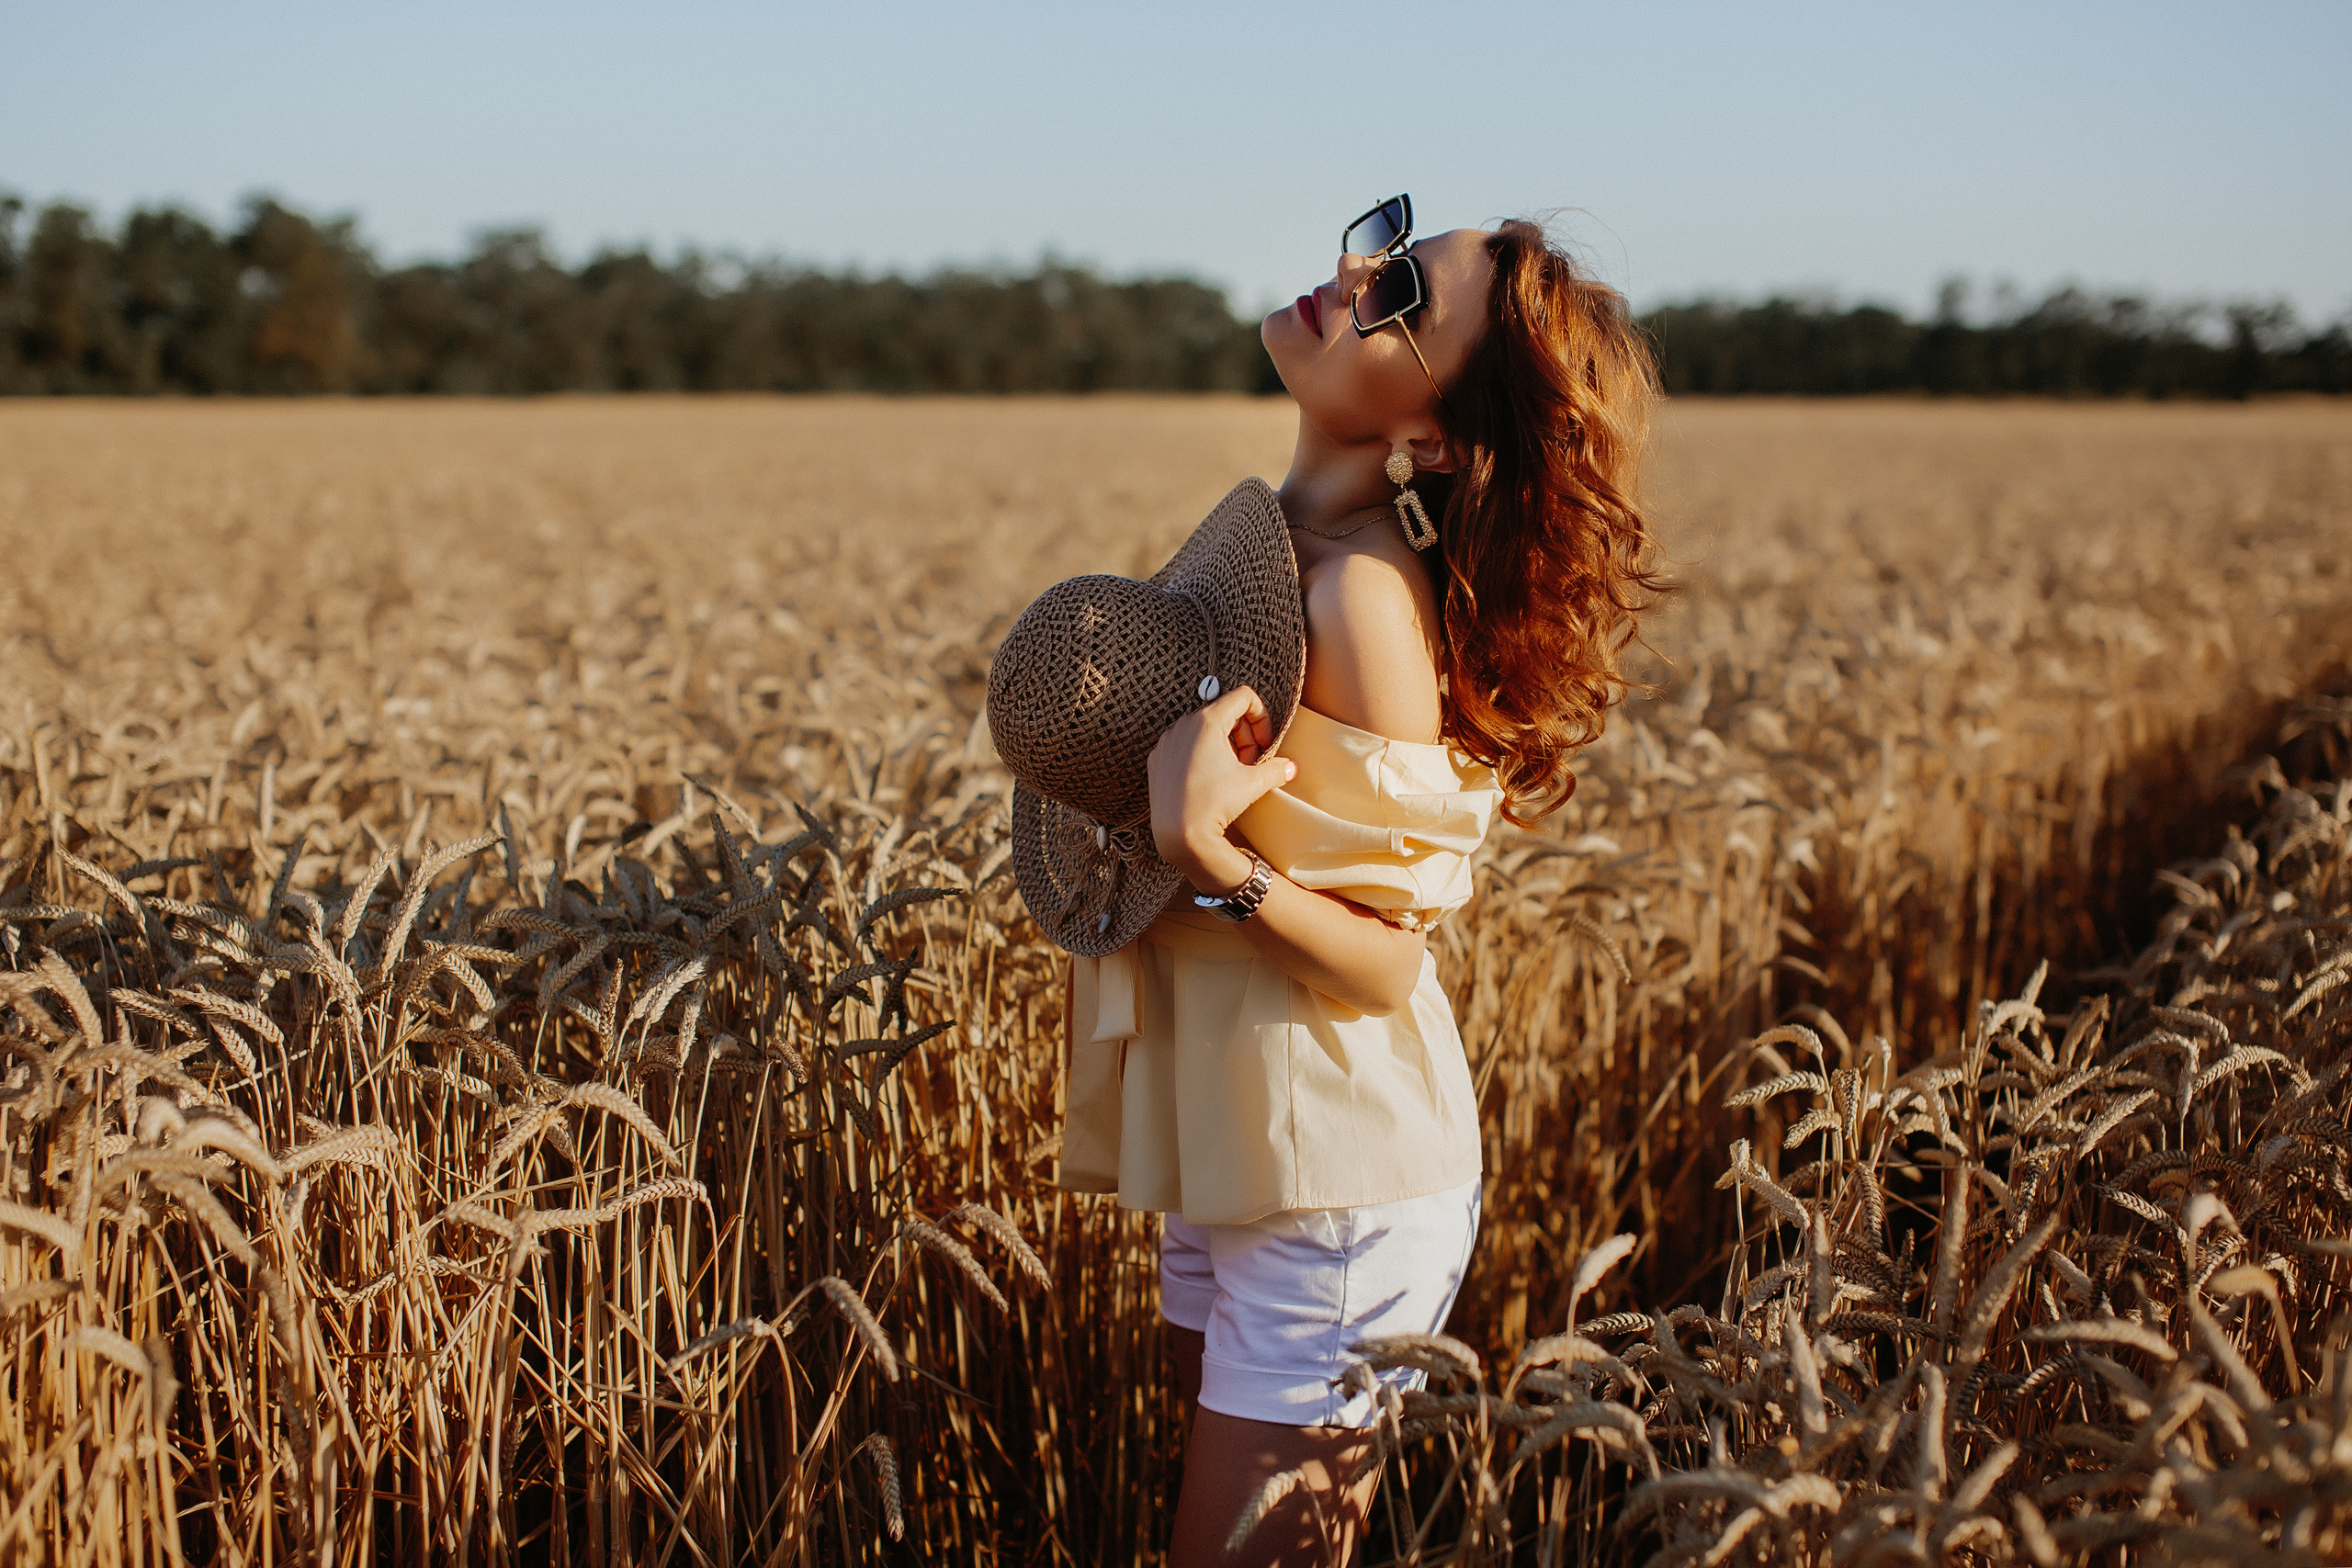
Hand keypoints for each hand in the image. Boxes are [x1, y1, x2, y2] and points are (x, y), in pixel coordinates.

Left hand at [1146, 686, 1294, 891]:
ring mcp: (1167, 741)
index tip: (1264, 744)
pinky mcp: (1158, 759)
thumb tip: (1290, 767)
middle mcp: (1183, 724)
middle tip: (1251, 763)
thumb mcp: (1253, 784)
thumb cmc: (1214, 804)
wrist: (1177, 834)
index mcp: (1207, 721)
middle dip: (1244, 735)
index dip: (1261, 717)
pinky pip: (1184, 746)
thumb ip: (1276, 769)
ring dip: (1224, 746)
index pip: (1243, 697)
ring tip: (1232, 774)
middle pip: (1225, 714)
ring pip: (1203, 730)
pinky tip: (1208, 781)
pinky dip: (1201, 755)